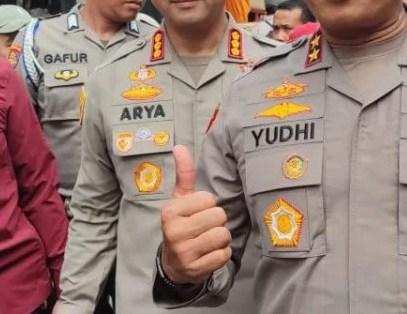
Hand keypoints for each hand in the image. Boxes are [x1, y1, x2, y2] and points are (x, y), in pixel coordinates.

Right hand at [160, 145, 231, 285]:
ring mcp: (184, 253)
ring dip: (221, 238)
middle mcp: (174, 232)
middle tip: (204, 227)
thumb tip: (180, 147)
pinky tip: (209, 254)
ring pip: (223, 235)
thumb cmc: (182, 224)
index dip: (208, 205)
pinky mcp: (196, 270)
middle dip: (217, 221)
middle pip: (219, 216)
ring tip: (207, 240)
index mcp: (170, 212)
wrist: (173, 263)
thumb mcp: (180, 200)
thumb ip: (184, 174)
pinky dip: (222, 254)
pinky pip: (224, 255)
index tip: (197, 213)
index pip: (209, 199)